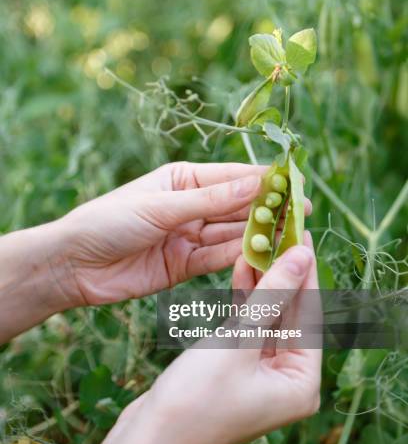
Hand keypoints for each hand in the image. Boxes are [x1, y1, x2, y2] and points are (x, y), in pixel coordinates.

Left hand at [52, 161, 311, 306]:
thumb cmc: (109, 221)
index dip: (264, 181)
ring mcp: (188, 236)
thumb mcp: (162, 206)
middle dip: (268, 210)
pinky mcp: (185, 265)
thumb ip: (212, 200)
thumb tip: (258, 182)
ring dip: (258, 236)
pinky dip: (239, 258)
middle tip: (302, 214)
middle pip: (236, 207)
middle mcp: (189, 206)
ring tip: (291, 237)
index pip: (231, 177)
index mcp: (182, 179)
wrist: (74, 265)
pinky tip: (263, 257)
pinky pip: (218, 259)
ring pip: (231, 235)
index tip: (295, 183)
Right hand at [59, 236, 320, 443]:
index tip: (304, 236)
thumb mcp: (239, 340)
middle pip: (291, 316)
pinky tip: (243, 270)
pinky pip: (249, 329)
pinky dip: (246, 303)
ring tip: (260, 243)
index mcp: (302, 384)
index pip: (310, 315)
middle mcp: (288, 382)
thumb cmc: (195, 399)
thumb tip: (302, 256)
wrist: (148, 439)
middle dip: (284, 275)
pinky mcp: (237, 370)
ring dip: (263, 284)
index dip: (306, 272)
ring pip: (268, 319)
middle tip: (281, 233)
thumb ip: (272, 295)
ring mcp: (262, 377)